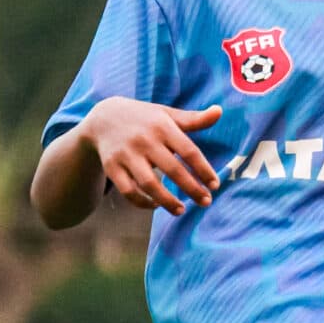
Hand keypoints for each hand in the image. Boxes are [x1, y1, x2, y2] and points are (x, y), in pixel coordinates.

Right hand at [82, 97, 222, 215]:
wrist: (103, 117)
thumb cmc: (145, 119)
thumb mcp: (167, 114)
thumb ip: (193, 119)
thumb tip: (219, 111)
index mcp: (162, 126)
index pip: (189, 151)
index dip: (204, 170)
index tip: (215, 186)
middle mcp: (144, 140)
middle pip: (172, 170)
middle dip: (191, 189)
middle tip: (206, 202)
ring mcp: (126, 155)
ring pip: (149, 184)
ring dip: (167, 201)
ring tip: (181, 211)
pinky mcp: (112, 167)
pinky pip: (128, 191)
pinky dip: (142, 202)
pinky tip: (156, 205)